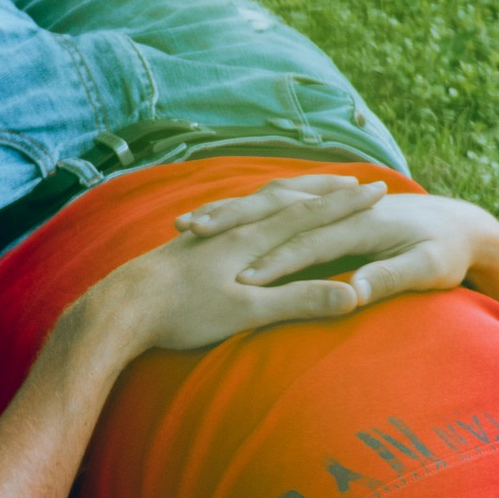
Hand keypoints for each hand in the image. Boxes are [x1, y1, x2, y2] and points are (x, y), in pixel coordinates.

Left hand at [95, 174, 417, 358]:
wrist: (120, 306)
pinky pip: (238, 217)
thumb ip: (301, 301)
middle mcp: (237, 227)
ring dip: (293, 195)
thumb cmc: (183, 313)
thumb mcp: (248, 313)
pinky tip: (254, 220)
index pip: (313, 213)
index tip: (378, 191)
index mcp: (255, 239)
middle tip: (357, 184)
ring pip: (261, 203)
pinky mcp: (195, 246)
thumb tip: (354, 296)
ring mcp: (214, 234)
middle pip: (290, 198)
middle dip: (326, 191)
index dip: (348, 203)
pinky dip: (258, 210)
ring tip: (313, 192)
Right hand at [175, 173, 498, 310]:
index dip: (270, 258)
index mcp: (360, 225)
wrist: (470, 227)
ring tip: (196, 226)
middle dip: (234, 223)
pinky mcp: (338, 222)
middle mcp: (344, 214)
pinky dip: (251, 218)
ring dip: (235, 215)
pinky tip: (225, 230)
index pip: (304, 239)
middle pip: (277, 214)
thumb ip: (389, 279)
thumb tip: (353, 295)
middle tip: (189, 234)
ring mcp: (339, 215)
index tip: (237, 277)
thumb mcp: (427, 269)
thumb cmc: (450, 251)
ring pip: (274, 207)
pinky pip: (283, 213)